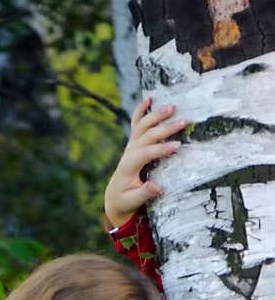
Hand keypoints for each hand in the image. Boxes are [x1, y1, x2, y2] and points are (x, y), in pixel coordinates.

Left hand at [103, 97, 184, 229]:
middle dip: (165, 129)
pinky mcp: (134, 142)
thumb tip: (157, 187)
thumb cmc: (127, 199)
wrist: (115, 194)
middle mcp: (129, 152)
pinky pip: (136, 123)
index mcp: (129, 166)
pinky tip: (149, 99)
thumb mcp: (134, 201)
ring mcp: (131, 145)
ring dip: (157, 115)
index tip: (177, 145)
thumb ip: (144, 193)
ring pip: (143, 126)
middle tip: (184, 122)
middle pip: (147, 136)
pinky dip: (141, 110)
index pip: (146, 154)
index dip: (161, 149)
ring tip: (172, 107)